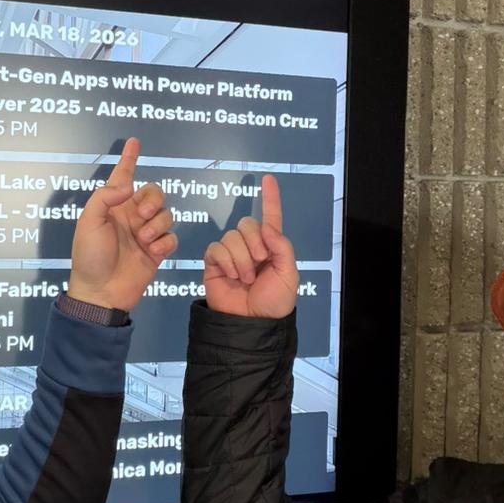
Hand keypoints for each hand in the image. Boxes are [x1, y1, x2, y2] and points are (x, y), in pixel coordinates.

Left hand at [67, 137, 176, 310]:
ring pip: (167, 215)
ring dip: (158, 224)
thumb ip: (106, 196)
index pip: (123, 176)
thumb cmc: (90, 255)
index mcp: (113, 206)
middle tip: (143, 214)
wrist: (101, 291)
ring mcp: (145, 234)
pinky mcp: (157, 251)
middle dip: (154, 199)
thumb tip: (130, 187)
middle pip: (155, 192)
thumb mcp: (89, 221)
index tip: (134, 141)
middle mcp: (131, 216)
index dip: (129, 158)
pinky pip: (172, 237)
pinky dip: (164, 242)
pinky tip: (153, 250)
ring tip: (143, 239)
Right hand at [203, 174, 297, 317]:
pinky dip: (226, 260)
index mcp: (272, 247)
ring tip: (245, 278)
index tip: (269, 179)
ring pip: (231, 236)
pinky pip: (216, 248)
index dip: (270, 198)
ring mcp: (231, 254)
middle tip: (259, 262)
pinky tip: (232, 275)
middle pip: (247, 224)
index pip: (271, 218)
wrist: (252, 323)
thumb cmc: (274, 301)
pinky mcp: (215, 263)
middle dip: (254, 242)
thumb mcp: (289, 274)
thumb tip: (266, 227)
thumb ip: (281, 246)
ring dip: (241, 258)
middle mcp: (251, 246)